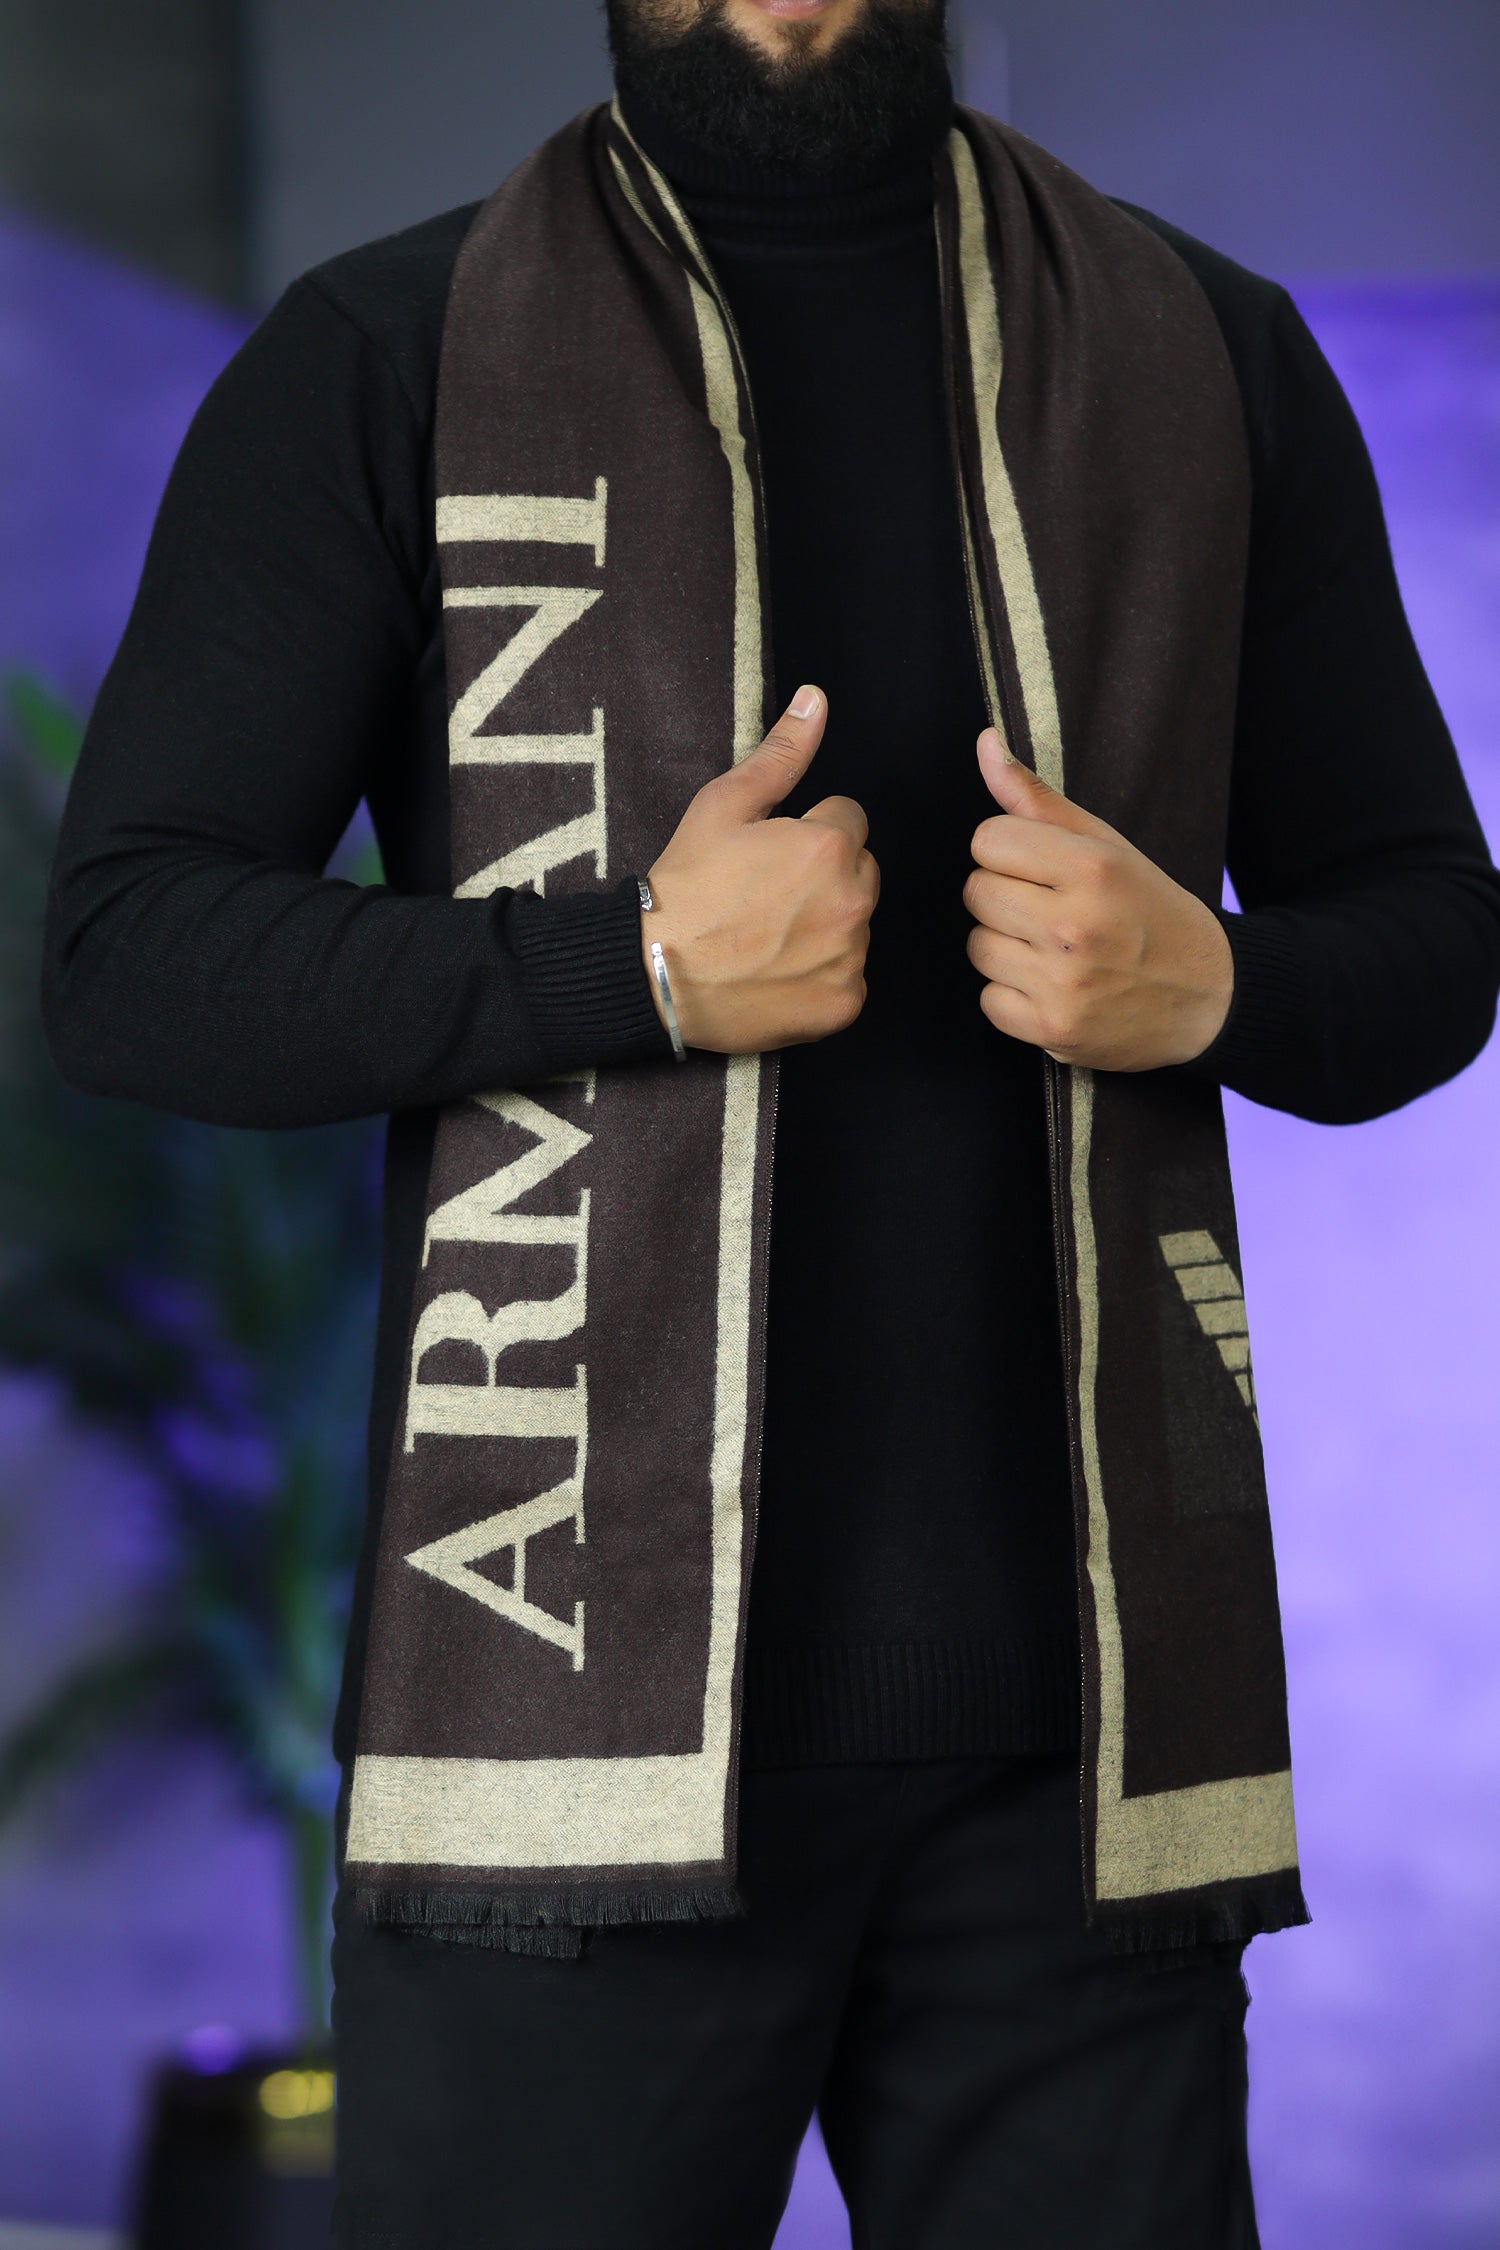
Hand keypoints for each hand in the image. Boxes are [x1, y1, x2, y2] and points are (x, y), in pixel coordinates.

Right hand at [642, 687, 879, 1052]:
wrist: (653, 974)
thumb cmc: (685, 886)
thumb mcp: (723, 806)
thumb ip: (780, 754)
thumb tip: (816, 699)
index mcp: (829, 846)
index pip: (849, 822)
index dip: (808, 834)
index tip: (770, 857)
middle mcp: (852, 900)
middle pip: (860, 874)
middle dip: (826, 879)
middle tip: (768, 899)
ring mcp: (850, 956)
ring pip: (855, 927)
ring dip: (825, 928)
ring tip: (768, 938)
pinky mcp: (843, 1003)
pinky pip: (848, 980)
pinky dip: (820, 978)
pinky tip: (777, 974)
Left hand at [963, 728, 1232, 1070]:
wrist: (1210, 998)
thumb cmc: (1152, 913)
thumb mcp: (1108, 846)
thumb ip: (1038, 799)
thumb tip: (984, 744)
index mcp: (1092, 869)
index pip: (987, 840)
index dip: (1008, 852)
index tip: (1040, 869)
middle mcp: (1074, 925)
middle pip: (976, 892)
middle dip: (1003, 896)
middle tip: (1048, 909)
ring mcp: (1062, 982)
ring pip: (977, 946)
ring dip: (1006, 947)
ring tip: (1052, 948)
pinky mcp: (1053, 1029)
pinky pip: (989, 1000)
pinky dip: (1013, 996)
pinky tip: (1052, 986)